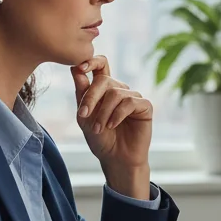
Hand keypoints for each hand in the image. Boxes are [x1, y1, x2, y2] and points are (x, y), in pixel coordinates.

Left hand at [71, 56, 153, 193]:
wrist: (115, 159)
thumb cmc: (100, 139)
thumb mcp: (85, 116)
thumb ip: (82, 93)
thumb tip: (75, 69)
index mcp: (104, 89)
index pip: (100, 65)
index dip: (92, 61)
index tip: (80, 67)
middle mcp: (119, 90)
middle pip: (104, 79)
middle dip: (91, 97)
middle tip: (83, 115)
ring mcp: (133, 97)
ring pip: (116, 93)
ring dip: (103, 112)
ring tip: (99, 128)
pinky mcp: (145, 107)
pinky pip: (130, 102)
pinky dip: (117, 114)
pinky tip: (112, 125)